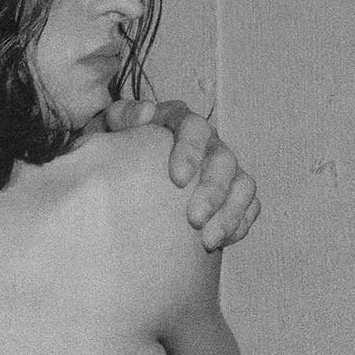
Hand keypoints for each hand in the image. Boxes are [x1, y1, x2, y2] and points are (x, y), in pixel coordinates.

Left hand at [100, 98, 261, 250]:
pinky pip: (247, 205)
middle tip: (194, 220)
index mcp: (178, 122)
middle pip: (223, 160)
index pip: (193, 128)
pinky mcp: (230, 191)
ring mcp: (221, 167)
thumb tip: (146, 112)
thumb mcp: (107, 128)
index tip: (177, 179)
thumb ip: (121, 116)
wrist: (113, 172)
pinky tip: (221, 242)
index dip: (191, 151)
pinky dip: (239, 222)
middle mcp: (206, 141)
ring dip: (230, 212)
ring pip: (242, 184)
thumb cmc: (111, 149)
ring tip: (208, 241)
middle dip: (213, 191)